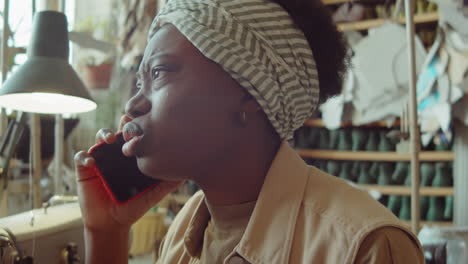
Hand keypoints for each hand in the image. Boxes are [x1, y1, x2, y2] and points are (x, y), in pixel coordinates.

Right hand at [74, 115, 181, 232]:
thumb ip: (167, 183)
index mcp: (133, 156)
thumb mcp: (153, 194)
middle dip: (124, 123)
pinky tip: (93, 163)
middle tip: (128, 122)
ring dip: (104, 134)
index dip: (140, 126)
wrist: (112, 222)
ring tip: (111, 139)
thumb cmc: (134, 206)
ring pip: (100, 137)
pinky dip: (85, 156)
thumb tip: (186, 173)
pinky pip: (81, 156)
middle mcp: (117, 153)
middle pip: (120, 130)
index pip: (137, 135)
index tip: (146, 123)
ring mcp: (101, 158)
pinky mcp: (85, 168)